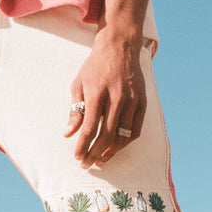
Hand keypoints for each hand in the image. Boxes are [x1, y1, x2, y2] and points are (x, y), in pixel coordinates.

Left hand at [64, 33, 146, 168]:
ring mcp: (132, 101)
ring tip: (100, 160)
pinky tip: (116, 148)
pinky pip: (136, 130)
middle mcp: (117, 98)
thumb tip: (69, 133)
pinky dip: (126, 142)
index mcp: (97, 93)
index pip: (90, 127)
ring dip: (111, 152)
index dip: (83, 145)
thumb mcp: (79, 83)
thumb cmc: (95, 66)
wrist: (120, 47)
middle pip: (107, 135)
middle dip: (95, 153)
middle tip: (86, 163)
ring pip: (123, 136)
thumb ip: (75, 109)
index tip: (77, 156)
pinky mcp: (142, 102)